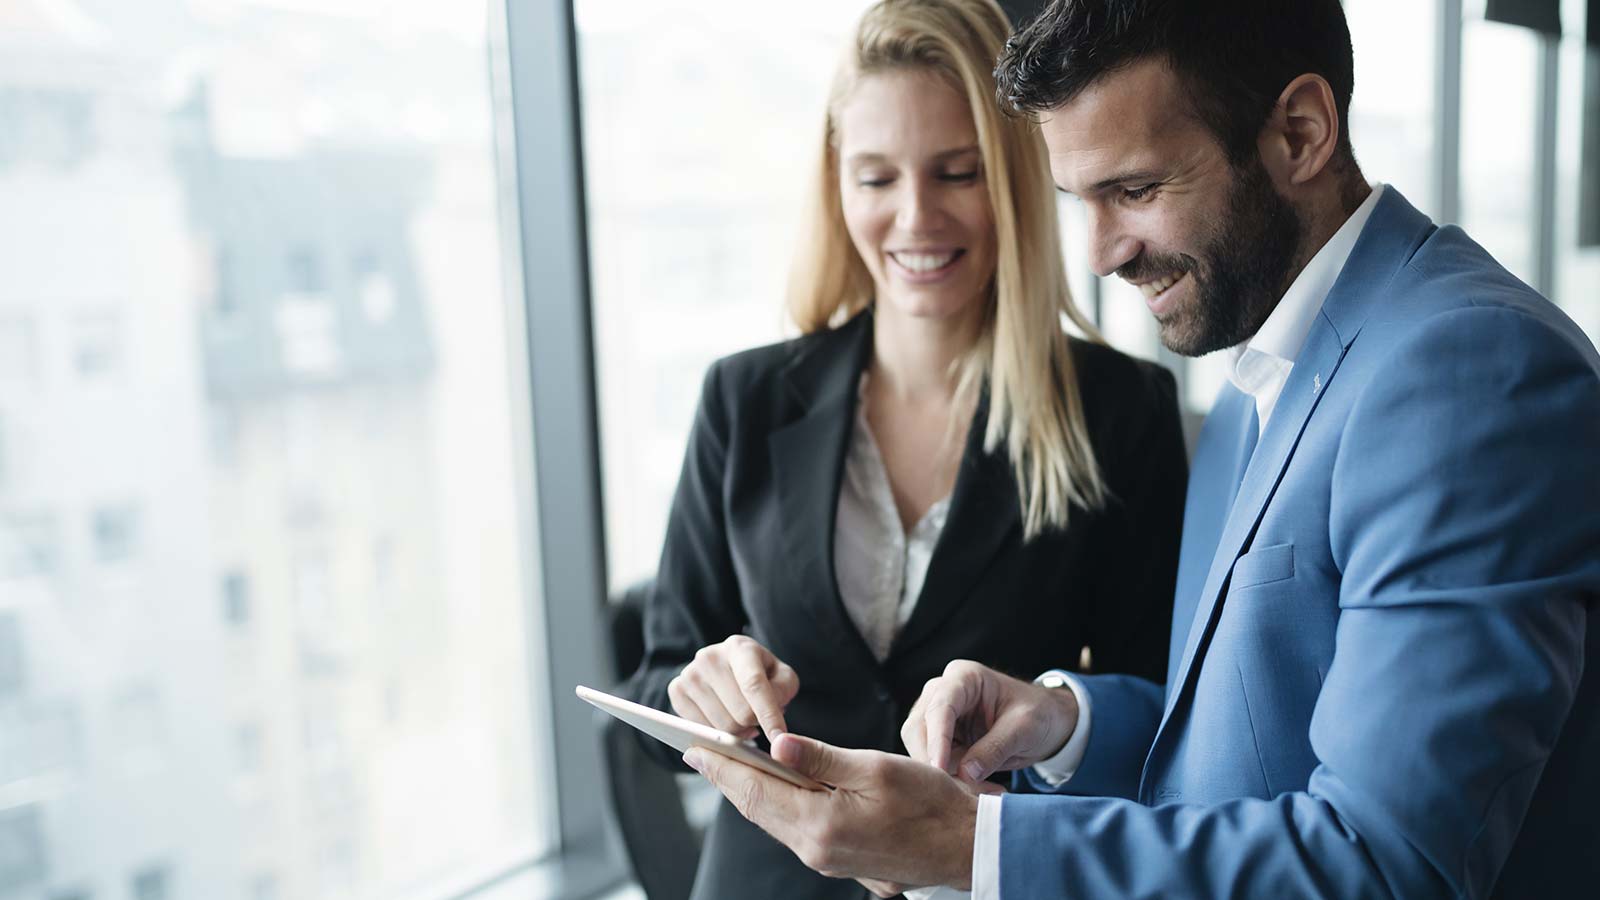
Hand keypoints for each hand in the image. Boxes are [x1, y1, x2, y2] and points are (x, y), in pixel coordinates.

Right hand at [668, 635, 798, 740]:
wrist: (726, 668)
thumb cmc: (759, 674)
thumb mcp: (781, 676)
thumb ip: (783, 691)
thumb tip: (768, 716)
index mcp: (739, 647)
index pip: (754, 685)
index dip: (768, 714)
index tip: (779, 738)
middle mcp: (709, 656)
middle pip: (740, 713)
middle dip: (754, 724)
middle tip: (757, 720)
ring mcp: (689, 673)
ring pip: (721, 727)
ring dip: (737, 732)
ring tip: (741, 720)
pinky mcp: (676, 691)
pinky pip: (700, 730)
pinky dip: (715, 734)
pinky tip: (722, 721)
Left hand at [684, 733, 979, 889]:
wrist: (966, 847)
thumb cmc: (930, 802)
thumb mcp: (875, 768)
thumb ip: (821, 758)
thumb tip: (775, 744)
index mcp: (820, 824)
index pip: (756, 790)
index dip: (721, 767)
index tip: (693, 748)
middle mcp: (814, 848)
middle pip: (756, 808)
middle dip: (724, 778)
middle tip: (696, 752)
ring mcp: (824, 857)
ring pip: (771, 819)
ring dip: (746, 791)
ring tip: (723, 765)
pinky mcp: (836, 857)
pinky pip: (790, 828)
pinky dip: (772, 804)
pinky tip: (768, 787)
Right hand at [901, 660, 1078, 784]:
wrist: (1044, 722)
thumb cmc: (1037, 713)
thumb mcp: (1024, 728)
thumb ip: (995, 748)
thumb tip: (965, 773)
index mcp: (963, 677)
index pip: (940, 707)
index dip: (937, 739)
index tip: (940, 768)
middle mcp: (942, 692)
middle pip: (918, 729)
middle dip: (938, 762)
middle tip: (968, 791)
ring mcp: (936, 715)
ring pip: (921, 750)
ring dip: (946, 775)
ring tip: (983, 790)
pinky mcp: (939, 739)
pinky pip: (933, 763)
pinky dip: (952, 779)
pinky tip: (978, 787)